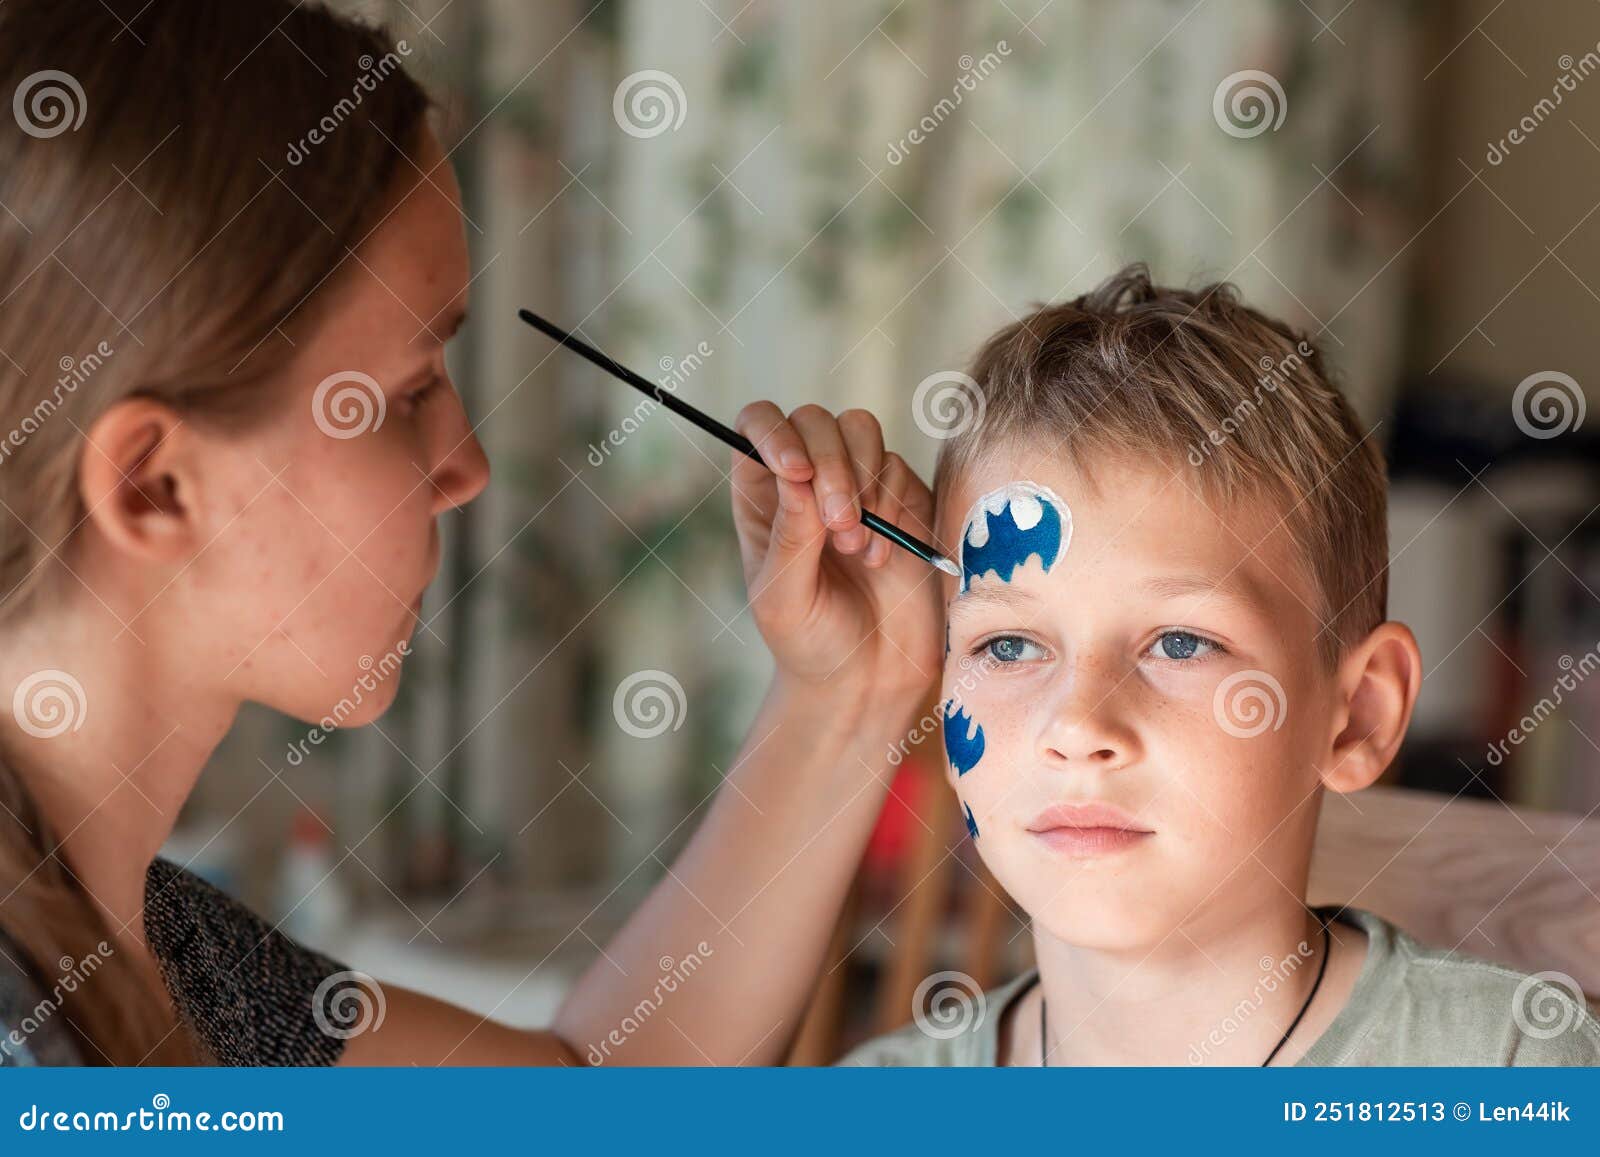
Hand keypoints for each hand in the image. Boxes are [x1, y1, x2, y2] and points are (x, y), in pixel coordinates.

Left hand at [729, 402, 942, 706]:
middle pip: (814, 420)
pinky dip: (893, 510)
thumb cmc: (810, 642)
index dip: (774, 433)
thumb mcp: (784, 599)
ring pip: (860, 430)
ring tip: (856, 548)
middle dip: (831, 466)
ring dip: (863, 483)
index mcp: (761, 495)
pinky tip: (881, 560)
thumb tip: (797, 476)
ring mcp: (856, 484)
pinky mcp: (902, 499)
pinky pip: (900, 468)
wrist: (868, 678)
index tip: (797, 473)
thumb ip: (790, 536)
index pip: (757, 426)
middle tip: (840, 528)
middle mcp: (805, 479)